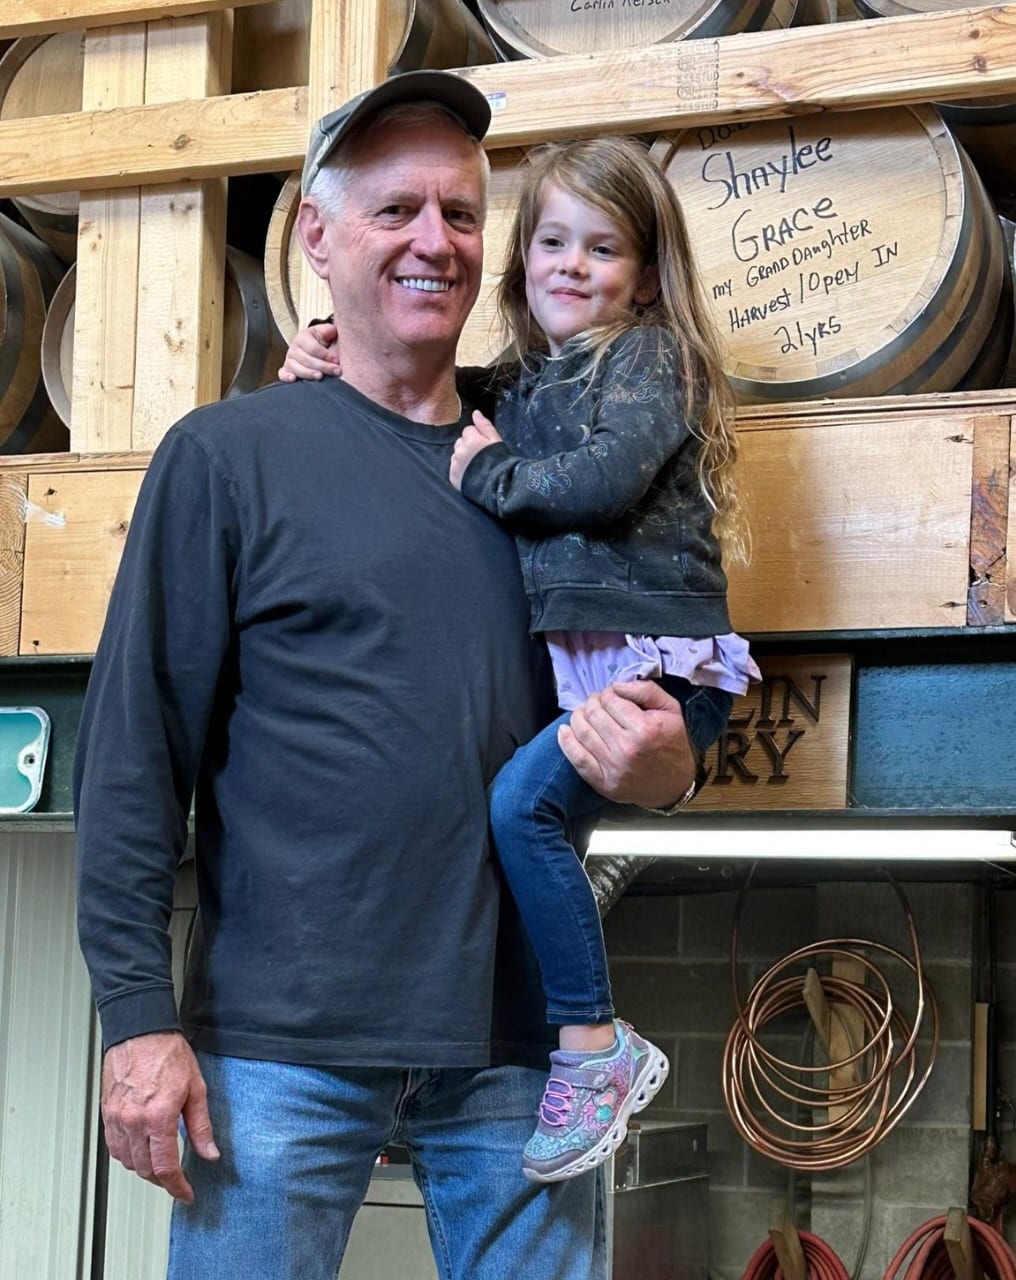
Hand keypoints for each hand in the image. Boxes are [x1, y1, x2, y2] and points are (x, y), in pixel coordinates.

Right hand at [101, 1031, 218, 1202]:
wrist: (141, 1031)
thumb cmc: (167, 1053)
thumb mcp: (196, 1088)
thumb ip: (201, 1126)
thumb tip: (209, 1152)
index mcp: (159, 1116)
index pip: (166, 1167)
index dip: (178, 1187)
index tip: (186, 1194)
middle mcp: (134, 1121)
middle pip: (145, 1170)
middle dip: (163, 1181)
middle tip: (177, 1180)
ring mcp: (117, 1118)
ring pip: (128, 1162)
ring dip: (145, 1170)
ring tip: (161, 1165)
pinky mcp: (107, 1113)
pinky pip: (115, 1147)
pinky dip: (128, 1156)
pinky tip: (140, 1150)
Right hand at [278, 321, 340, 381]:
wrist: (320, 350)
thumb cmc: (325, 343)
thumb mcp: (327, 334)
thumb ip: (329, 331)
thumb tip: (331, 329)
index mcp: (303, 337)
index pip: (313, 347)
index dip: (326, 355)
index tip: (337, 360)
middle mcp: (294, 348)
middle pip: (306, 359)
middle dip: (322, 366)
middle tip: (336, 371)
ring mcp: (289, 360)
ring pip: (295, 367)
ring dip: (308, 373)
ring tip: (320, 376)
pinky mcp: (286, 370)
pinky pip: (282, 374)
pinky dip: (287, 377)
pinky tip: (294, 379)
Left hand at [449, 411, 501, 489]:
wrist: (499, 487)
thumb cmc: (500, 463)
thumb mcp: (496, 440)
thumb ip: (484, 425)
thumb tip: (475, 412)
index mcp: (471, 440)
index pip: (468, 430)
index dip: (477, 437)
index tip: (484, 446)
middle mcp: (460, 451)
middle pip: (460, 442)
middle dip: (468, 446)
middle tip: (480, 457)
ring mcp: (456, 465)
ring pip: (456, 454)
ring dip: (463, 457)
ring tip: (476, 466)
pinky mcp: (453, 477)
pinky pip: (453, 467)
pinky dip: (460, 469)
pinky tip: (471, 473)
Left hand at [558, 680, 695, 806]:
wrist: (675, 785)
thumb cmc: (672, 744)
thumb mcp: (671, 710)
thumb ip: (646, 690)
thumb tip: (617, 685)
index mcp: (645, 729)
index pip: (610, 700)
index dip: (608, 693)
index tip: (612, 696)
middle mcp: (626, 748)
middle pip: (593, 713)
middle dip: (593, 703)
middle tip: (599, 704)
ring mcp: (612, 768)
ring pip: (581, 731)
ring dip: (579, 717)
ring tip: (585, 714)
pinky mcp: (603, 783)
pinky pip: (576, 758)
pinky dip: (566, 741)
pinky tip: (565, 730)